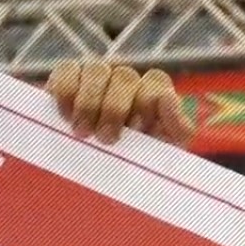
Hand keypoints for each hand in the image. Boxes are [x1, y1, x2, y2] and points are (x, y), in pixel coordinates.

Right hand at [45, 59, 195, 147]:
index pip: (156, 81)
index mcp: (153, 91)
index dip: (147, 102)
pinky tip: (65, 117)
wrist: (101, 175)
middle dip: (115, 108)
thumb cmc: (138, 160)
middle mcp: (126, 78)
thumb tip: (168, 98)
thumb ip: (178, 127)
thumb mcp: (166, 150)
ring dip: (89, 103)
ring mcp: (97, 74)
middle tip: (106, 138)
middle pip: (125, 76)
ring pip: (97, 70)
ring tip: (83, 132)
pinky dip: (66, 92)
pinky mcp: (69, 75)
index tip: (138, 129)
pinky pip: (67, 70)